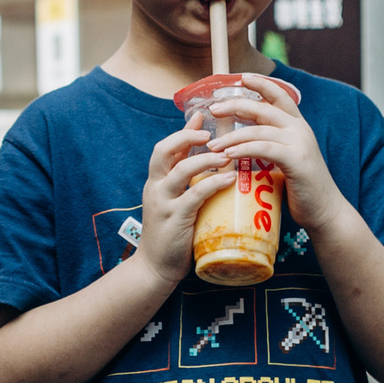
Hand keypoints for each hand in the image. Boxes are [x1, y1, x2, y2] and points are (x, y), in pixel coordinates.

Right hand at [132, 121, 231, 286]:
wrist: (154, 268)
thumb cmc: (171, 235)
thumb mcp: (176, 204)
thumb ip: (188, 185)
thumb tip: (212, 166)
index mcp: (156, 182)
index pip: (165, 148)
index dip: (184, 130)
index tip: (202, 114)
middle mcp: (155, 187)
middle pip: (164, 150)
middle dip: (187, 137)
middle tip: (211, 133)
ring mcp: (164, 202)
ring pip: (182, 170)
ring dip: (207, 159)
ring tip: (227, 156)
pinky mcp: (175, 218)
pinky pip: (195, 194)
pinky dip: (214, 183)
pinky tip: (229, 179)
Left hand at [208, 74, 340, 230]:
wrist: (325, 211)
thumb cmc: (302, 188)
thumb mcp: (287, 158)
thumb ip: (271, 144)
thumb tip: (242, 140)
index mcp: (298, 126)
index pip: (280, 95)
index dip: (261, 83)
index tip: (242, 77)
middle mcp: (300, 129)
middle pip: (263, 108)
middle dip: (235, 105)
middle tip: (214, 109)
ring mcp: (299, 143)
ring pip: (258, 130)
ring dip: (231, 136)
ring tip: (212, 144)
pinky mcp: (296, 160)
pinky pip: (263, 148)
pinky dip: (243, 149)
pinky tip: (228, 154)